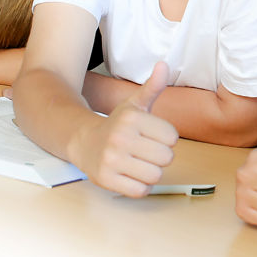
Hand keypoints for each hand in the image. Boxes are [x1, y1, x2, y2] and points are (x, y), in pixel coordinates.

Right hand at [72, 62, 178, 196]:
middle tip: (145, 151)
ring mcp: (111, 160)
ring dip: (151, 172)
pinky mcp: (106, 180)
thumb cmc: (118, 124)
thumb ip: (153, 86)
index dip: (166, 139)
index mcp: (132, 118)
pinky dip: (140, 186)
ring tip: (138, 163)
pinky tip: (131, 175)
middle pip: (166, 158)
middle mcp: (120, 138)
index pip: (172, 137)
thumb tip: (164, 65)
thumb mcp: (135, 103)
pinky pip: (140, 191)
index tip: (152, 136)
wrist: (84, 141)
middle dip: (159, 156)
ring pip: (155, 176)